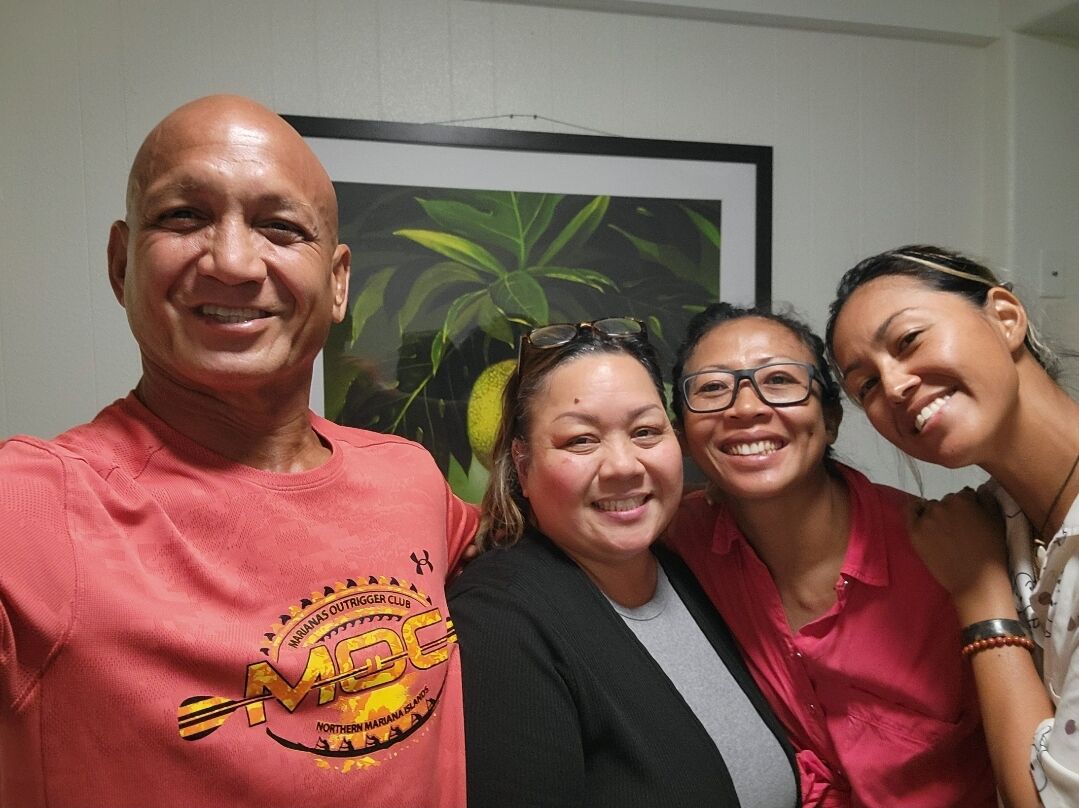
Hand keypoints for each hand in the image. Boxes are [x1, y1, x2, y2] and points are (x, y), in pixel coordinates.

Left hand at [909, 488, 1012, 620]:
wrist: (977, 581)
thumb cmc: (992, 551)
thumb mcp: (997, 520)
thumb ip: (987, 499)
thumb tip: (978, 489)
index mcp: (964, 499)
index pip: (964, 496)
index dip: (968, 508)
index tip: (971, 521)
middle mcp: (943, 504)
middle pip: (946, 502)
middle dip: (952, 512)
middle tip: (958, 530)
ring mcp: (927, 518)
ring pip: (929, 508)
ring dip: (935, 515)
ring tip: (944, 533)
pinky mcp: (915, 532)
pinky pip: (910, 513)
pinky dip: (915, 513)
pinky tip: (922, 521)